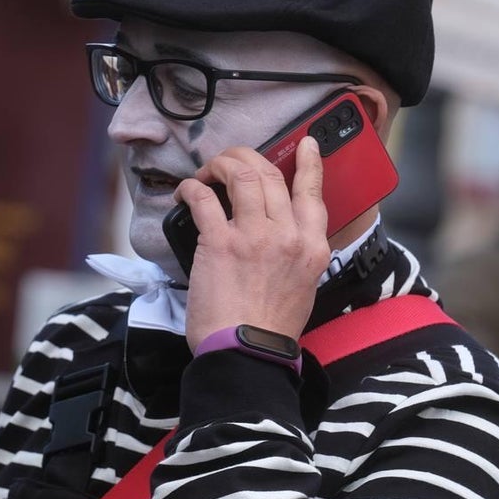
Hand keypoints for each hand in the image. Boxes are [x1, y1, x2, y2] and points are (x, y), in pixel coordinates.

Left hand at [176, 137, 331, 352]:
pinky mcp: (220, 243)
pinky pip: (203, 198)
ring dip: (219, 165)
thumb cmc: (269, 329)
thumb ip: (296, 254)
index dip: (309, 162)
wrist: (248, 353)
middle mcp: (288, 235)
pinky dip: (191, 188)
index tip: (305, 145)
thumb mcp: (303, 286)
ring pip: (241, 175)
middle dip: (245, 158)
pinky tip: (185, 192)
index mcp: (312, 247)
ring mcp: (254, 236)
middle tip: (229, 161)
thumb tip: (278, 233)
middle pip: (270, 174)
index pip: (313, 192)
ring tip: (206, 173)